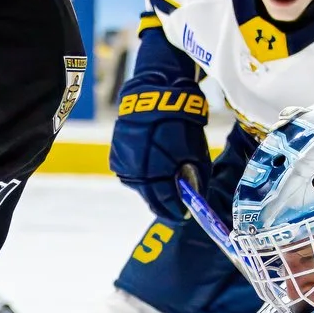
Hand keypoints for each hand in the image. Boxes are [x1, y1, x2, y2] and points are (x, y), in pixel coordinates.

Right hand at [108, 77, 211, 221]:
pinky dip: (144, 176)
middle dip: (165, 204)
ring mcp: (124, 164)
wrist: (155, 96)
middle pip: (151, 199)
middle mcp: (136, 173)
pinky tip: (154, 169)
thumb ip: (196, 179)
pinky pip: (132, 174)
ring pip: (141, 187)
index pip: (167, 204)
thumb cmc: (181, 124)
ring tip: (167, 187)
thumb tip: (194, 198)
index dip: (178, 212)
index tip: (185, 216)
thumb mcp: (196, 153)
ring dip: (154, 190)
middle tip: (177, 208)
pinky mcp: (117, 156)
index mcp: (156, 173)